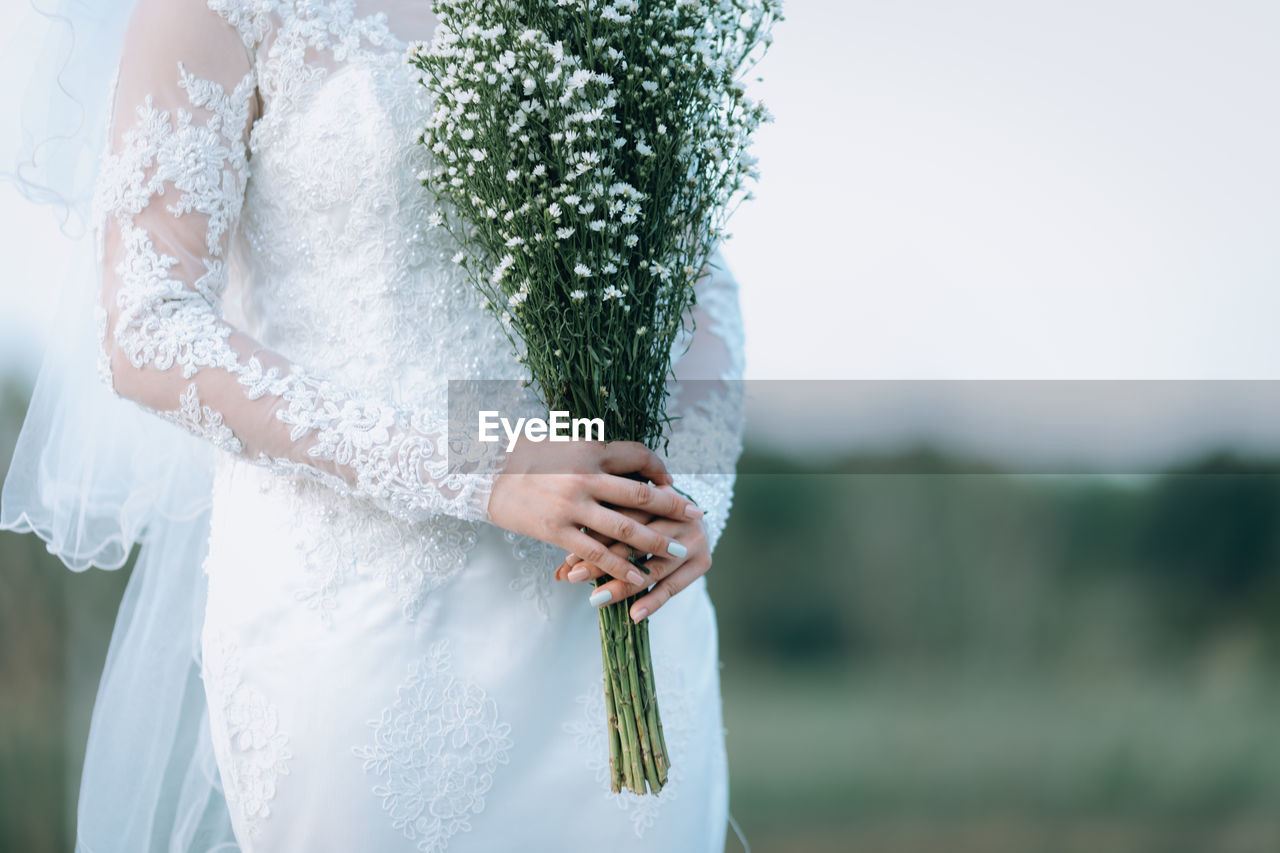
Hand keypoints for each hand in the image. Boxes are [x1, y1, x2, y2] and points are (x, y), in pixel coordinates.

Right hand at [486, 437, 703, 586]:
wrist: (484, 475)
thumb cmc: (526, 458)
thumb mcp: (565, 445)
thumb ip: (596, 456)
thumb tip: (630, 469)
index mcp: (590, 449)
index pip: (638, 455)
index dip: (660, 470)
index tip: (673, 486)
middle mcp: (585, 476)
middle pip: (641, 495)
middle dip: (673, 508)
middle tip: (696, 517)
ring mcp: (572, 506)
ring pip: (625, 529)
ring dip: (656, 543)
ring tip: (679, 554)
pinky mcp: (557, 531)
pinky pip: (598, 553)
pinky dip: (622, 567)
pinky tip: (640, 577)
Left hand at [554, 486, 710, 622]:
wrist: (692, 516)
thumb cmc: (646, 515)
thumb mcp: (626, 511)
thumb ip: (599, 531)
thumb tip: (560, 571)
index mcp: (659, 494)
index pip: (622, 516)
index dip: (594, 537)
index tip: (568, 557)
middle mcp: (679, 515)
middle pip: (636, 541)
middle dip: (603, 561)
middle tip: (574, 576)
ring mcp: (695, 538)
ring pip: (652, 566)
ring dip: (623, 585)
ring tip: (596, 599)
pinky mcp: (704, 561)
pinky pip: (675, 586)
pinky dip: (653, 601)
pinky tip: (634, 615)